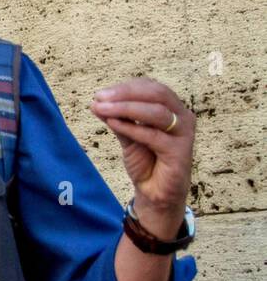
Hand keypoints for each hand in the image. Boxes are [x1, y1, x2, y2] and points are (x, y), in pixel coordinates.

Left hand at [90, 77, 193, 239]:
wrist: (154, 193)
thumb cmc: (145, 161)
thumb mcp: (127, 135)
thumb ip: (117, 118)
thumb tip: (97, 101)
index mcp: (172, 108)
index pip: (151, 87)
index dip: (125, 87)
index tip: (101, 93)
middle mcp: (182, 116)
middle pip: (157, 94)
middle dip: (125, 93)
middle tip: (100, 97)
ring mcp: (183, 133)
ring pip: (156, 112)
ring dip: (125, 108)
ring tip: (102, 109)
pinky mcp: (180, 151)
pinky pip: (154, 135)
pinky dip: (131, 127)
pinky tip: (112, 124)